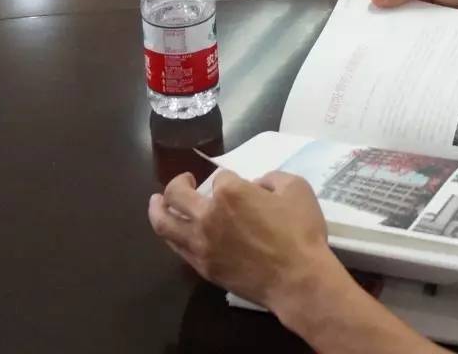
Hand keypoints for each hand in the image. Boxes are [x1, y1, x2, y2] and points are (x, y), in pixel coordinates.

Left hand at [148, 171, 341, 313]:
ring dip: (157, 209)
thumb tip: (256, 186)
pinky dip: (172, 235)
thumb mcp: (297, 188)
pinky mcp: (202, 266)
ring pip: (165, 224)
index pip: (220, 178)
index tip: (242, 187)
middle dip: (178, 183)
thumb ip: (272, 178)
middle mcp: (208, 216)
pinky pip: (176, 248)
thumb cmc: (300, 233)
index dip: (231, 180)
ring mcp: (201, 244)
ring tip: (156, 202)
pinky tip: (173, 230)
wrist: (297, 279)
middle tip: (184, 181)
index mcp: (231, 193)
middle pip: (177, 194)